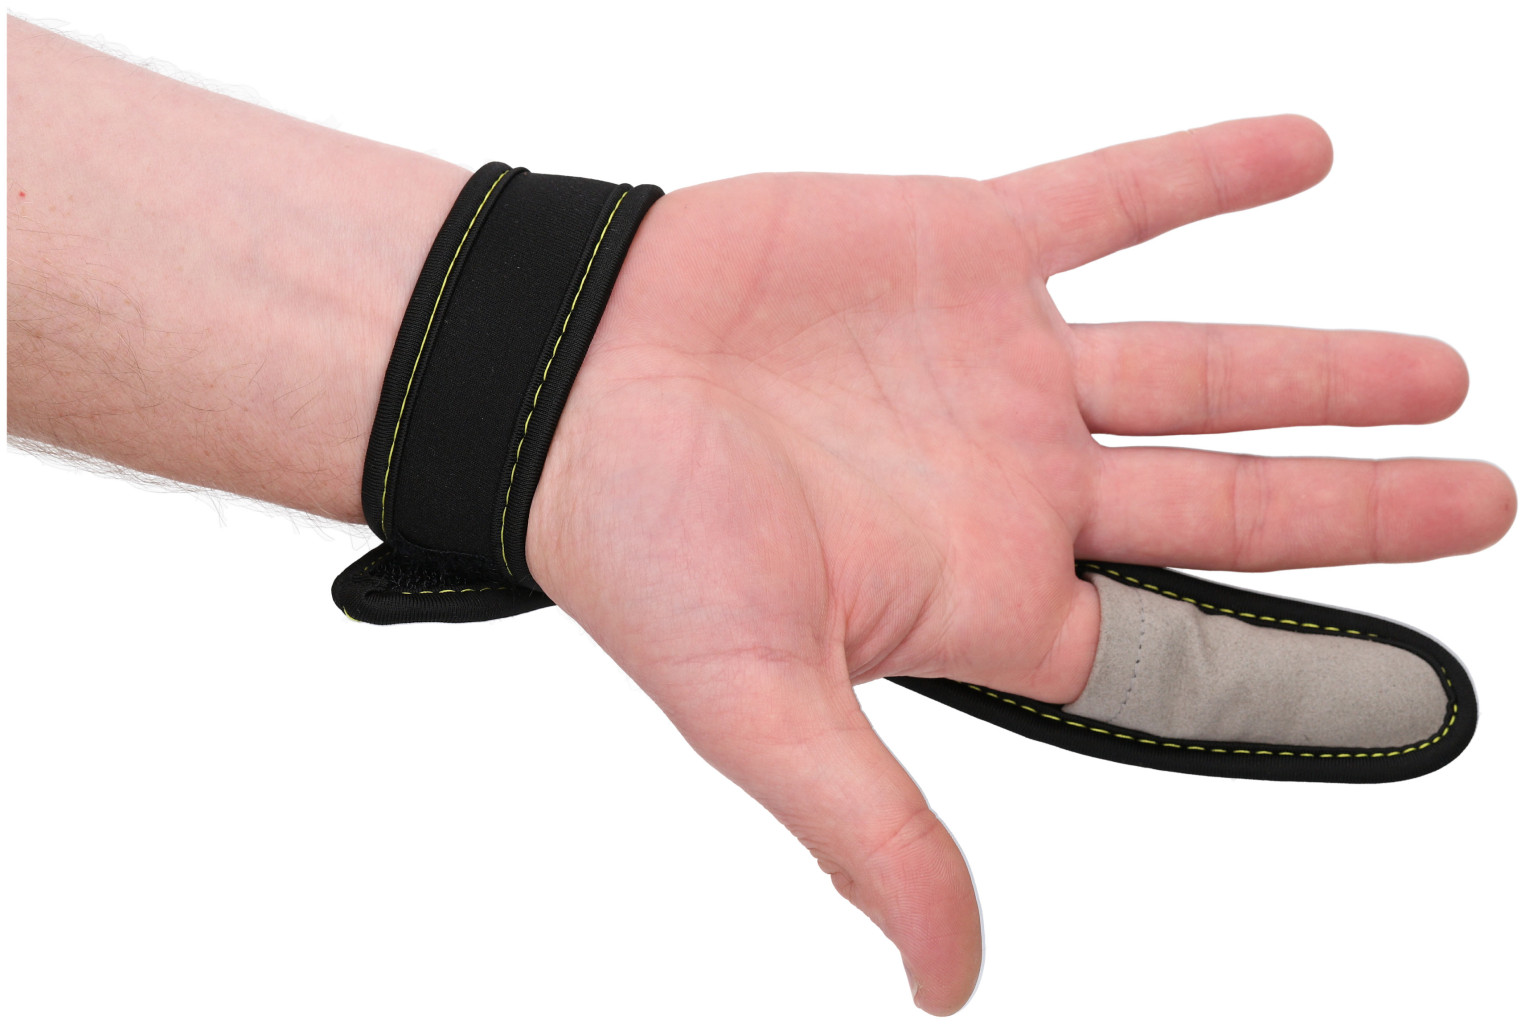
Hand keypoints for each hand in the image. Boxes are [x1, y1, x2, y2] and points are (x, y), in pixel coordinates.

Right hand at [525, 115, 1513, 1013]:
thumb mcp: (759, 705)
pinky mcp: (962, 249)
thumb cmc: (636, 544)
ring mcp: (998, 361)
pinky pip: (1108, 202)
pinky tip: (1305, 151)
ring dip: (1319, 362)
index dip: (1298, 656)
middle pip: (1223, 498)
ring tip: (1439, 371)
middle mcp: (1011, 478)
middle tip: (1482, 495)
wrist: (557, 379)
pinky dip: (1205, 175)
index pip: (1174, 639)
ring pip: (1195, 358)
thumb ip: (874, 831)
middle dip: (1356, 502)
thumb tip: (951, 987)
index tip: (1433, 671)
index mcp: (984, 592)